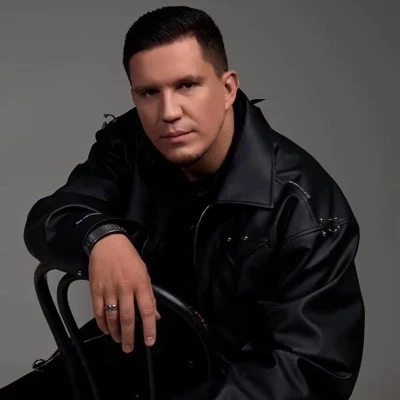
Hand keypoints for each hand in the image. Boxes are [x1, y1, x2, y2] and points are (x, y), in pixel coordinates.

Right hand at [88, 233, 160, 352]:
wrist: (108, 244)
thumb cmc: (129, 258)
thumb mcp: (144, 274)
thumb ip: (149, 295)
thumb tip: (155, 315)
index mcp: (140, 283)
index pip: (147, 309)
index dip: (150, 327)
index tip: (149, 341)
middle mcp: (125, 288)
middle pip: (128, 317)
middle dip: (129, 336)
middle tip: (130, 348)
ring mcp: (109, 289)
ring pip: (112, 317)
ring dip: (116, 332)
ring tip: (119, 340)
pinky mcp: (96, 290)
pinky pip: (99, 312)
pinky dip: (102, 324)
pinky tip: (106, 330)